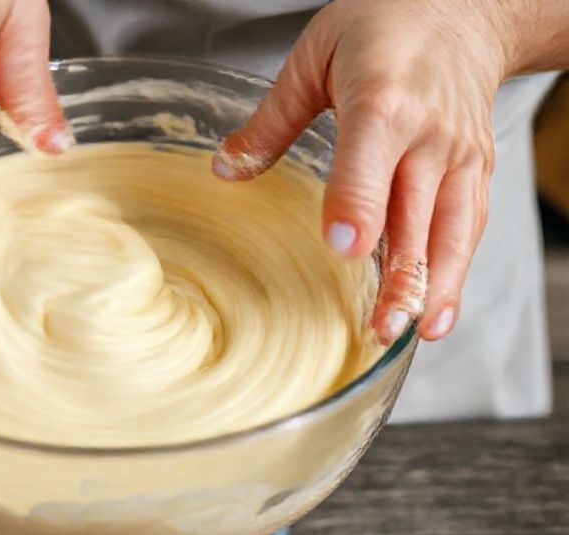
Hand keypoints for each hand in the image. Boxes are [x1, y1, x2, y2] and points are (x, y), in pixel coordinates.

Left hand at [214, 0, 514, 344]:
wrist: (466, 8)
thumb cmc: (387, 24)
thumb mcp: (314, 56)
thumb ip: (271, 120)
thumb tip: (225, 167)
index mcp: (382, 101)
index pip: (368, 161)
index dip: (357, 207)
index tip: (342, 248)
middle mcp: (428, 134)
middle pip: (414, 214)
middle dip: (400, 277)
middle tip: (378, 326)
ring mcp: (458, 156)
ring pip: (450, 232)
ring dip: (433, 288)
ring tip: (410, 334)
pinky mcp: (476, 169)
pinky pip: (468, 227)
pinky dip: (457, 273)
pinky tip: (438, 311)